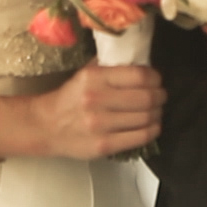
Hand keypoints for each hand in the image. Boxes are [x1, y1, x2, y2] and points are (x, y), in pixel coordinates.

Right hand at [22, 64, 164, 159]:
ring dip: (157, 113)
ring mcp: (101, 125)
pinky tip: (151, 125)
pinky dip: (152, 130)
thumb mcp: (85, 74)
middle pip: (146, 98)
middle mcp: (97, 100)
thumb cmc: (70, 98)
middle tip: (161, 95)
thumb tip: (141, 60)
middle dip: (160, 96)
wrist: (46, 126)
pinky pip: (140, 137)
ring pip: (146, 118)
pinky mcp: (104, 146)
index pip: (138, 75)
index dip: (155, 77)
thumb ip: (110, 66)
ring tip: (156, 110)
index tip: (156, 79)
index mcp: (94, 78)